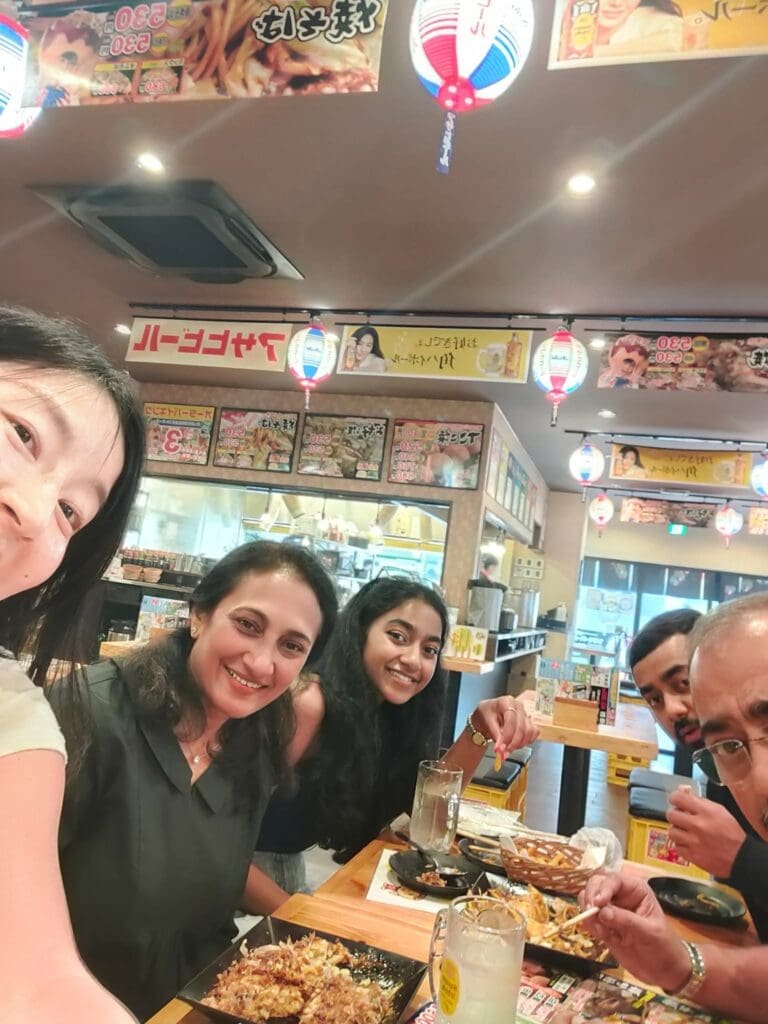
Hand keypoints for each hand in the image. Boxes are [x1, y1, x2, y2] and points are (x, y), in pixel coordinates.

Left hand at [471, 697, 538, 759]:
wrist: (489, 714)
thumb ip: (494, 734)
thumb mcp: (486, 721)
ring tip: (508, 750)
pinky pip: (534, 732)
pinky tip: (517, 745)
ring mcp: (526, 713)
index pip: (511, 720)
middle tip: (504, 754)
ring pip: (529, 731)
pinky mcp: (530, 721)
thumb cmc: (487, 714)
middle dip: (513, 743)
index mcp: (506, 701)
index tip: (500, 749)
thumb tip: (500, 749)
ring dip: (520, 744)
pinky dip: (527, 741)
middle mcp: (519, 706)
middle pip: (521, 727)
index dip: (507, 736)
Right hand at [578, 872, 690, 991]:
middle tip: (591, 914)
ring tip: (603, 932)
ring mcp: (610, 910)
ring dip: (589, 913)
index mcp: (636, 890)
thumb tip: (602, 911)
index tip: (598, 903)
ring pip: (588, 899)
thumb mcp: (649, 932)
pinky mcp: (603, 925)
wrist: (664, 971)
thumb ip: (626, 921)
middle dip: (591, 897)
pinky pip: (589, 919)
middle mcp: (620, 895)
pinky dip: (590, 926)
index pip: (614, 880)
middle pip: (596, 884)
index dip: (604, 888)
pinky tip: (603, 937)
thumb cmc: (664, 947)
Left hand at [667, 786, 745, 877]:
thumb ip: (701, 802)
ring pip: (672, 832)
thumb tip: (685, 795)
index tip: (675, 800)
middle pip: (671, 815)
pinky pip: (677, 848)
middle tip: (681, 818)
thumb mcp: (720, 811)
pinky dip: (682, 846)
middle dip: (675, 815)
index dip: (675, 798)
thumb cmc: (733, 834)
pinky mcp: (692, 856)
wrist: (742, 858)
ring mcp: (694, 842)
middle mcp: (698, 826)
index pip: (678, 798)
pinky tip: (689, 844)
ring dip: (677, 831)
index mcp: (706, 812)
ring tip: (686, 833)